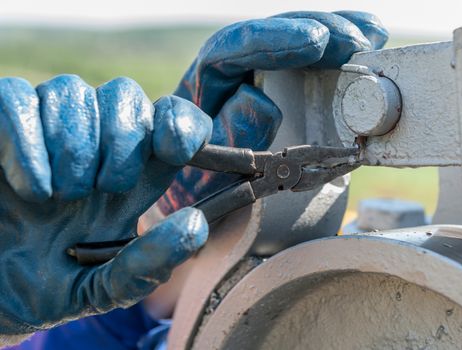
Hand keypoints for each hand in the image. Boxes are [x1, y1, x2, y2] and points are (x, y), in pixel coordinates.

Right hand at [0, 75, 211, 342]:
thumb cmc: (44, 289)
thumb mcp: (101, 289)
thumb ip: (148, 264)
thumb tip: (196, 224)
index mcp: (130, 179)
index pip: (172, 121)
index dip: (182, 123)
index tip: (175, 149)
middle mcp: (93, 147)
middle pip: (126, 95)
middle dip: (123, 140)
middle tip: (105, 189)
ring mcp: (43, 135)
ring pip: (73, 90)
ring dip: (74, 145)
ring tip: (59, 197)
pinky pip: (16, 98)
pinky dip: (26, 140)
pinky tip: (31, 188)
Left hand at [149, 11, 387, 218]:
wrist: (205, 197)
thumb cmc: (204, 186)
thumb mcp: (208, 170)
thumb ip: (230, 137)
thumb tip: (261, 101)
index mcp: (207, 83)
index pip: (235, 45)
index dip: (276, 39)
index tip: (315, 41)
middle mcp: (233, 69)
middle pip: (274, 33)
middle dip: (317, 31)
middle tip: (354, 40)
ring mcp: (262, 73)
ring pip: (296, 40)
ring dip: (334, 35)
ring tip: (369, 36)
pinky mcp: (285, 83)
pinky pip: (313, 59)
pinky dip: (341, 50)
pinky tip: (367, 37)